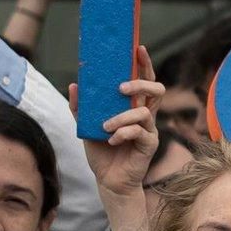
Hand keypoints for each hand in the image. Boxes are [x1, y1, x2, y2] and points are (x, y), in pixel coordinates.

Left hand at [73, 47, 163, 200]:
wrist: (108, 181)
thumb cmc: (101, 152)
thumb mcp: (86, 127)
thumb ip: (81, 108)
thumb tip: (74, 84)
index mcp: (132, 107)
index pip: (144, 80)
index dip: (144, 64)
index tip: (138, 48)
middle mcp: (144, 115)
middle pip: (156, 89)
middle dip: (140, 84)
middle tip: (120, 88)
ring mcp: (149, 129)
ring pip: (144, 111)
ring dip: (122, 116)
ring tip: (105, 126)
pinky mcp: (149, 145)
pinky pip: (139, 132)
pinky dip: (122, 133)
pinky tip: (110, 140)